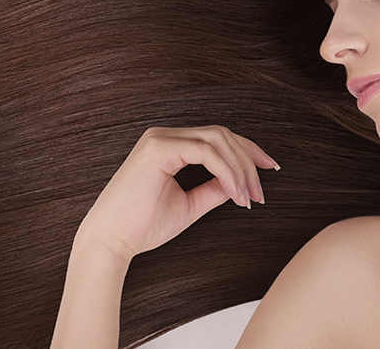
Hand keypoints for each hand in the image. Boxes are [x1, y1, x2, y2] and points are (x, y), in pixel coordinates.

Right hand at [76, 125, 280, 263]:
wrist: (109, 244)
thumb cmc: (142, 227)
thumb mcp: (189, 205)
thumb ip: (214, 189)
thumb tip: (240, 182)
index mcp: (170, 144)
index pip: (218, 137)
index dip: (247, 150)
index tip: (270, 168)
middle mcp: (164, 135)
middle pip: (222, 135)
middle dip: (249, 161)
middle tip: (260, 193)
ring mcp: (160, 138)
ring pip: (217, 140)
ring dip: (240, 168)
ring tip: (249, 197)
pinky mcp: (158, 148)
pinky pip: (205, 152)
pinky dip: (226, 172)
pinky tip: (235, 194)